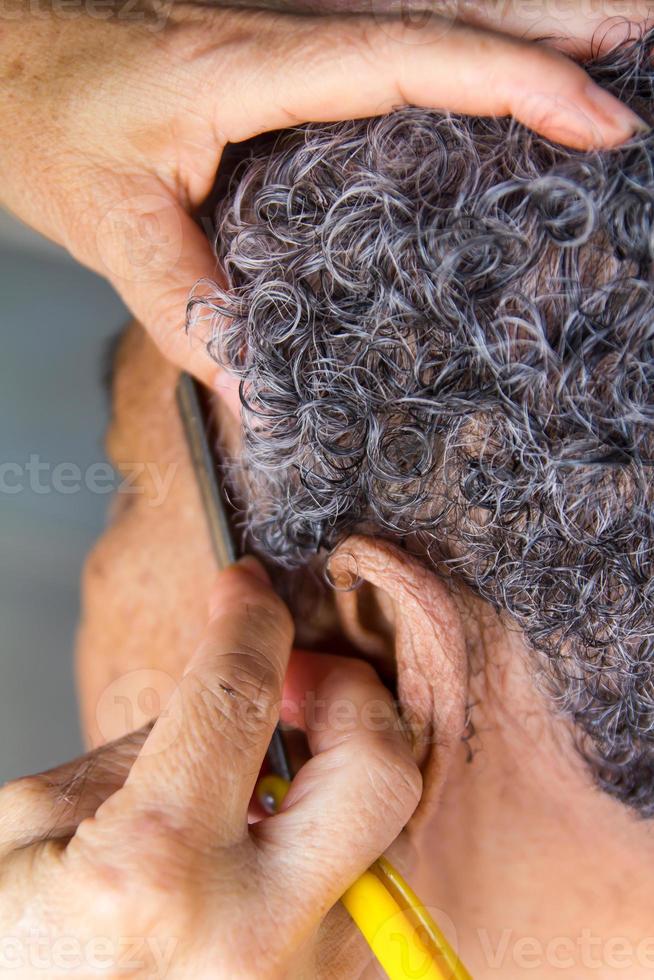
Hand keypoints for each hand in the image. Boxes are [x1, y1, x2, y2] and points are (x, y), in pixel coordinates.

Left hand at [0, 0, 645, 386]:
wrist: (8, 63)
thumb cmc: (52, 125)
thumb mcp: (114, 226)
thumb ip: (188, 308)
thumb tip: (260, 397)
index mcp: (255, 66)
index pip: (410, 59)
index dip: (512, 82)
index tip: (594, 118)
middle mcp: (290, 29)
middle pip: (450, 6)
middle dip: (559, 20)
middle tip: (644, 37)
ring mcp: (297, 32)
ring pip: (435, 8)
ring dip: (531, 17)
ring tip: (618, 39)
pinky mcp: (295, 54)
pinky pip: (402, 37)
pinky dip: (473, 46)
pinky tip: (514, 63)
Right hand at [0, 558, 419, 977]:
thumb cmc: (11, 959)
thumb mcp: (30, 830)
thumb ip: (138, 750)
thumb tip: (226, 688)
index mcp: (153, 875)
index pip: (239, 697)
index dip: (250, 619)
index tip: (248, 589)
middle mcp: (251, 936)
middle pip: (375, 767)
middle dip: (346, 688)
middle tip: (295, 673)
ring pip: (391, 828)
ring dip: (347, 762)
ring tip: (286, 751)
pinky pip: (365, 885)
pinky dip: (336, 830)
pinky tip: (280, 825)